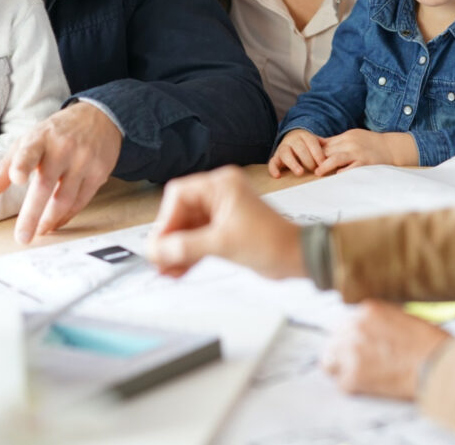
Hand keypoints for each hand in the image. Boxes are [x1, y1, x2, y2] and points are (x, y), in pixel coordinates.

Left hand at [0, 102, 121, 243]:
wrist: (98, 118)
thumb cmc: (56, 133)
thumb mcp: (28, 142)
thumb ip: (5, 169)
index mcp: (41, 138)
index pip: (30, 152)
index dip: (22, 165)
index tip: (17, 178)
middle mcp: (63, 148)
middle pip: (46, 185)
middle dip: (32, 214)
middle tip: (22, 236)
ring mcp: (83, 161)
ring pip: (65, 198)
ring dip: (49, 220)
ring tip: (38, 232)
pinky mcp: (99, 172)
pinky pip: (81, 201)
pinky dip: (67, 216)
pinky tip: (55, 223)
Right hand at [147, 166, 304, 279]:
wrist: (297, 256)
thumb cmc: (272, 242)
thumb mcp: (223, 244)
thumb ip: (187, 247)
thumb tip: (157, 251)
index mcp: (221, 185)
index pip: (179, 195)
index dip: (166, 220)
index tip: (159, 243)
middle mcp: (220, 193)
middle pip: (181, 212)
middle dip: (170, 238)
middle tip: (157, 260)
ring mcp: (223, 211)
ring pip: (189, 228)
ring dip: (177, 249)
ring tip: (165, 270)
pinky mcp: (226, 228)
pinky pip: (199, 238)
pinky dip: (189, 253)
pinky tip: (177, 270)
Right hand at [268, 129, 325, 177]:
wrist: (293, 138)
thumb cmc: (309, 145)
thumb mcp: (316, 143)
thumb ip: (324, 148)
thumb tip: (336, 157)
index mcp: (304, 135)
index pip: (312, 143)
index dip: (318, 153)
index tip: (323, 164)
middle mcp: (292, 140)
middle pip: (299, 148)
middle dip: (308, 159)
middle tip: (314, 169)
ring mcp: (283, 148)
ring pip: (285, 153)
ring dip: (293, 163)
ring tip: (300, 172)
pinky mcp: (276, 157)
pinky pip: (272, 162)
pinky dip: (273, 169)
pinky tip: (277, 176)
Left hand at [315, 129, 417, 174]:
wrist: (391, 147)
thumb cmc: (370, 143)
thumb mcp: (353, 137)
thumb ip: (336, 141)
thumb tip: (317, 144)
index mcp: (346, 136)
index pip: (325, 144)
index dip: (314, 152)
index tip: (305, 160)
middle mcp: (351, 143)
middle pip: (328, 151)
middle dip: (317, 160)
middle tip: (307, 168)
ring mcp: (358, 153)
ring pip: (337, 158)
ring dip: (325, 166)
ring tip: (318, 172)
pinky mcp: (366, 163)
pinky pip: (352, 168)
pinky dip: (343, 172)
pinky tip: (337, 176)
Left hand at [322, 299, 451, 398]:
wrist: (439, 366)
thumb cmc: (431, 344)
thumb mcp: (404, 318)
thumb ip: (380, 323)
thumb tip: (371, 332)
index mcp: (367, 310)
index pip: (343, 324)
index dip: (349, 338)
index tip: (357, 348)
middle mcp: (355, 326)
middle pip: (333, 342)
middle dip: (343, 353)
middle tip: (357, 365)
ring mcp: (351, 352)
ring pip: (330, 363)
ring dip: (342, 370)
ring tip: (358, 377)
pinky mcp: (353, 376)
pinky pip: (342, 384)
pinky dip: (354, 388)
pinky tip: (370, 388)